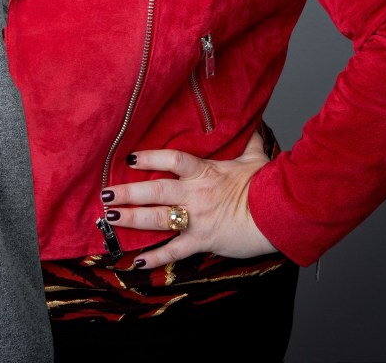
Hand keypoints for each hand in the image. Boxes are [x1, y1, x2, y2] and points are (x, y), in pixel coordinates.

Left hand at [102, 130, 276, 268]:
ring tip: (111, 217)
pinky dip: (155, 258)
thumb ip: (249, 141)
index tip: (128, 157)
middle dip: (128, 192)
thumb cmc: (267, 186)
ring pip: (158, 218)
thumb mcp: (255, 158)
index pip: (171, 159)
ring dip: (132, 218)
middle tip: (105, 193)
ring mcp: (197, 218)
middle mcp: (195, 194)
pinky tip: (136, 261)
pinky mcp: (203, 241)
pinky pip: (175, 251)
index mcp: (205, 171)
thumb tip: (255, 124)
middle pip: (155, 190)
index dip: (149, 157)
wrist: (280, 215)